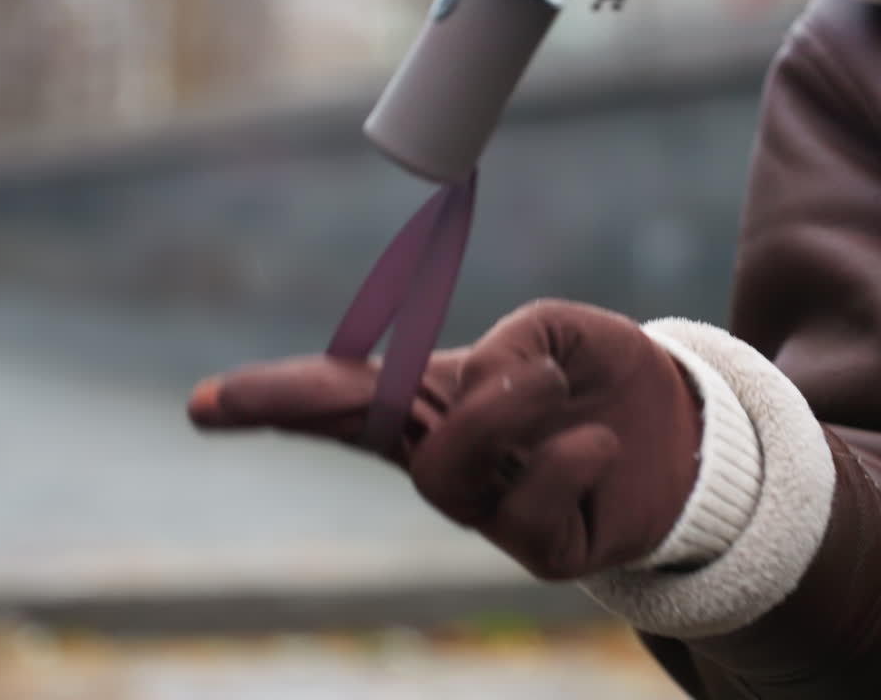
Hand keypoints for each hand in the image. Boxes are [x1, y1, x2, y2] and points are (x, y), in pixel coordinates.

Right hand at [188, 299, 702, 579]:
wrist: (679, 430)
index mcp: (432, 398)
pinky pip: (526, 511)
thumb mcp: (558, 329)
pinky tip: (599, 444)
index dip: (269, 399)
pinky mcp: (535, 550)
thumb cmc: (601, 375)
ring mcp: (484, 509)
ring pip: (448, 473)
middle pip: (374, 439)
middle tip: (527, 367)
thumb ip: (512, 344)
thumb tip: (483, 391)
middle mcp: (444, 457)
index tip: (202, 403)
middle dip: (388, 407)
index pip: (339, 398)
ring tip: (562, 387)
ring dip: (508, 416)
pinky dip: (569, 460)